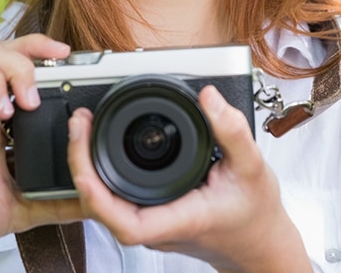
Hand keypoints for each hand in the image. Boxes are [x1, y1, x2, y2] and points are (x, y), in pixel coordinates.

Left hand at [66, 85, 309, 272]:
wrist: (260, 243)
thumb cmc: (256, 213)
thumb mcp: (253, 167)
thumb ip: (232, 130)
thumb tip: (209, 98)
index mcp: (180, 219)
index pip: (125, 222)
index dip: (95, 193)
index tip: (85, 154)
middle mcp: (158, 227)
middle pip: (101, 209)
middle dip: (81, 166)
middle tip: (80, 123)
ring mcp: (151, 225)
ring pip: (104, 207)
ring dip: (87, 170)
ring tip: (83, 130)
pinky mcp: (151, 217)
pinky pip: (115, 201)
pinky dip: (101, 174)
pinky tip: (99, 147)